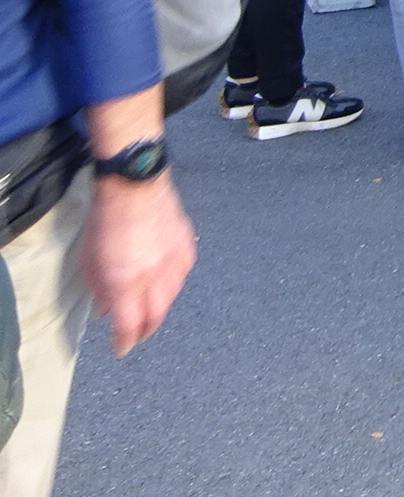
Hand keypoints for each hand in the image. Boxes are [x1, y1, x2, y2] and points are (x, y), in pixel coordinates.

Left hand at [83, 172, 195, 355]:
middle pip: (156, 316)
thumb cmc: (105, 221)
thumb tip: (106, 309)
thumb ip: (99, 289)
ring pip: (172, 296)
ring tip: (151, 308)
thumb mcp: (89, 260)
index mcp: (125, 282)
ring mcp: (173, 260)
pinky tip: (167, 280)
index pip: (129, 325)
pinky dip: (174, 282)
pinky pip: (183, 272)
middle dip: (146, 329)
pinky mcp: (186, 244)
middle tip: (137, 333)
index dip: (125, 342)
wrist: (134, 185)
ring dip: (160, 307)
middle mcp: (153, 276)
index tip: (120, 348)